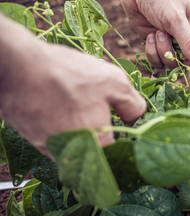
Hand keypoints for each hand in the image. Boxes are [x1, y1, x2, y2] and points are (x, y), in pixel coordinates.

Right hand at [0, 15, 145, 156]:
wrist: (20, 68)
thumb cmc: (71, 75)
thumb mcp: (115, 83)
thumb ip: (133, 105)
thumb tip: (136, 118)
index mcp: (97, 145)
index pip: (119, 153)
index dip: (126, 138)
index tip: (124, 123)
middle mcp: (73, 154)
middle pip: (96, 151)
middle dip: (103, 133)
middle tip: (101, 111)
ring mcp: (50, 148)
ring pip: (75, 145)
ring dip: (82, 131)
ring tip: (79, 105)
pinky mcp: (33, 138)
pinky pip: (57, 138)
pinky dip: (63, 126)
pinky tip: (62, 105)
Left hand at [113, 0, 189, 87]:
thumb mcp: (177, 20)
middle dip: (187, 73)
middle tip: (187, 88)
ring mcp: (173, 45)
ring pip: (172, 64)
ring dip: (164, 52)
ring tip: (158, 33)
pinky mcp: (158, 47)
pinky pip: (157, 61)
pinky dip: (152, 51)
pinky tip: (150, 35)